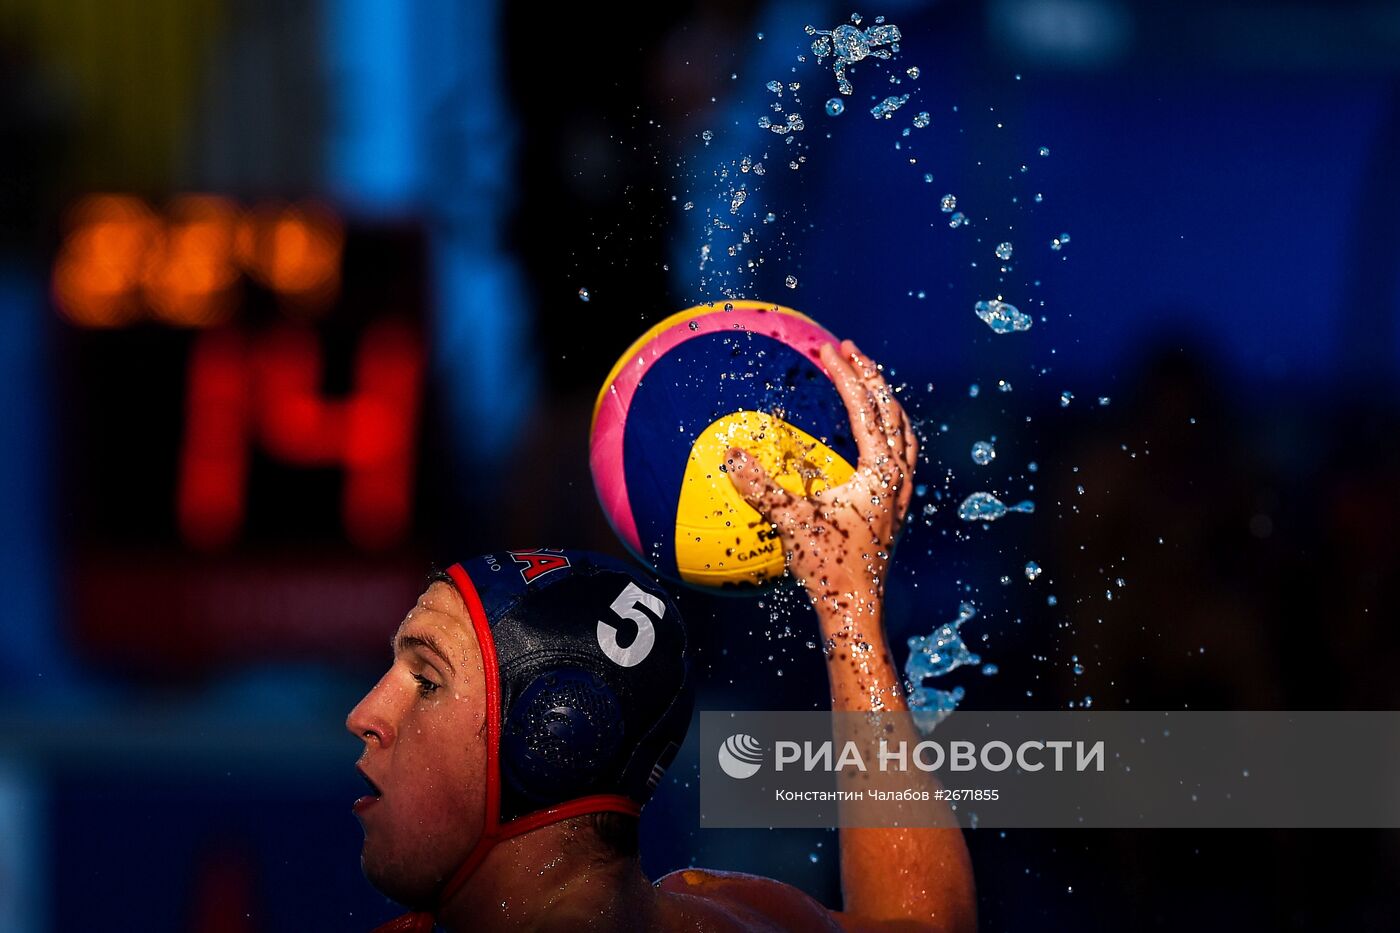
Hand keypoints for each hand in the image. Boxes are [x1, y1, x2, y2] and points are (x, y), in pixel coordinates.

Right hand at [727, 339, 916, 619]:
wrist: (855, 608)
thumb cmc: (828, 567)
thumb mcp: (791, 522)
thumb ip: (760, 487)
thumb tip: (730, 456)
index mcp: (880, 472)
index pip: (865, 409)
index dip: (846, 375)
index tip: (828, 348)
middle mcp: (897, 478)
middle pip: (893, 412)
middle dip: (871, 376)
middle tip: (850, 349)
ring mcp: (901, 494)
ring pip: (904, 433)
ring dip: (886, 403)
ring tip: (869, 383)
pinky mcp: (895, 509)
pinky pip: (902, 456)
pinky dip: (891, 432)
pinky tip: (876, 438)